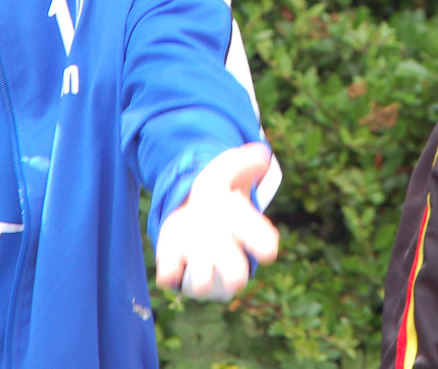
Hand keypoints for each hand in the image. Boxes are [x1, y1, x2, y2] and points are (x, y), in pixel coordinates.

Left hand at [155, 142, 279, 299]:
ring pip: (202, 282)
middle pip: (235, 272)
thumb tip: (261, 154)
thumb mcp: (227, 170)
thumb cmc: (216, 193)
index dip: (264, 245)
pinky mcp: (172, 261)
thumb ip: (243, 161)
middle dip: (234, 273)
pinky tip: (170, 268)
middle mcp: (224, 251)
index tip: (268, 251)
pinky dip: (169, 273)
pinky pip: (170, 276)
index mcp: (241, 227)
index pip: (261, 240)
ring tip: (199, 268)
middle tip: (236, 277)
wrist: (189, 211)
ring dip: (201, 277)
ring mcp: (198, 260)